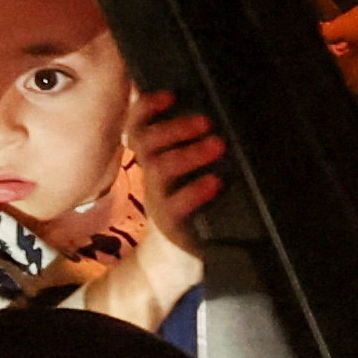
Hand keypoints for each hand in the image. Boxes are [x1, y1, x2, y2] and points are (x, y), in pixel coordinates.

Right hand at [121, 89, 225, 245]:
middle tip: (206, 122)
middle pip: (146, 141)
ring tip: (218, 145)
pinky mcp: (171, 226)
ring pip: (160, 168)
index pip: (138, 126)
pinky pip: (176, 205)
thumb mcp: (186, 176)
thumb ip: (192, 149)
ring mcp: (158, 200)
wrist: (173, 262)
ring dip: (189, 153)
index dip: (147, 107)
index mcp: (154, 160)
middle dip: (174, 127)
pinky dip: (196, 190)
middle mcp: (151, 176)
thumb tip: (218, 113)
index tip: (170, 94)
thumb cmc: (188, 208)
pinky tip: (216, 181)